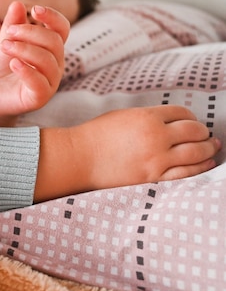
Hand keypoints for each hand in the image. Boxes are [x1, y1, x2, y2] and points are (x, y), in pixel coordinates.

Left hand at [0, 1, 69, 125]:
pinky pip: (39, 82)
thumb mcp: (6, 41)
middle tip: (8, 33)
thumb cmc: (4, 67)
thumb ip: (12, 24)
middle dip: (30, 32)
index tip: (35, 9)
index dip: (52, 17)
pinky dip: (26, 70)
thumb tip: (17, 4)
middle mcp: (56, 63)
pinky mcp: (41, 97)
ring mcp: (51, 81)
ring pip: (46, 60)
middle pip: (54, 41)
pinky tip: (13, 63)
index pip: (62, 28)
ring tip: (4, 46)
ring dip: (24, 49)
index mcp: (51, 48)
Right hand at [35, 105, 220, 201]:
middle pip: (194, 131)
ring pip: (196, 152)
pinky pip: (186, 172)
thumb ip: (147, 118)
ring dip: (208, 149)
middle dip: (203, 132)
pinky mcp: (153, 177)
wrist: (79, 158)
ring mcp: (156, 159)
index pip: (182, 114)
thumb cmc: (95, 136)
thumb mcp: (123, 116)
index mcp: (147, 117)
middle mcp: (156, 136)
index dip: (191, 117)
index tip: (192, 122)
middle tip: (205, 135)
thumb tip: (170, 123)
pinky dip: (201, 167)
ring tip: (212, 148)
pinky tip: (207, 164)